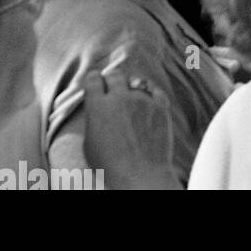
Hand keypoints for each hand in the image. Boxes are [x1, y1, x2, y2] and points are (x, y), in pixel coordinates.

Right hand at [81, 66, 177, 189]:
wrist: (141, 175)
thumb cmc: (112, 167)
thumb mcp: (90, 145)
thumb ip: (93, 121)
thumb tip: (97, 111)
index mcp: (98, 108)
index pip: (93, 79)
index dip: (94, 80)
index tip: (96, 82)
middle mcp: (119, 98)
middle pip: (115, 75)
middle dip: (112, 80)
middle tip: (113, 88)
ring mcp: (142, 99)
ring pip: (135, 81)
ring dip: (131, 87)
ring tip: (131, 97)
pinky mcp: (160, 104)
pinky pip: (154, 89)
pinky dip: (150, 93)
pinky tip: (148, 100)